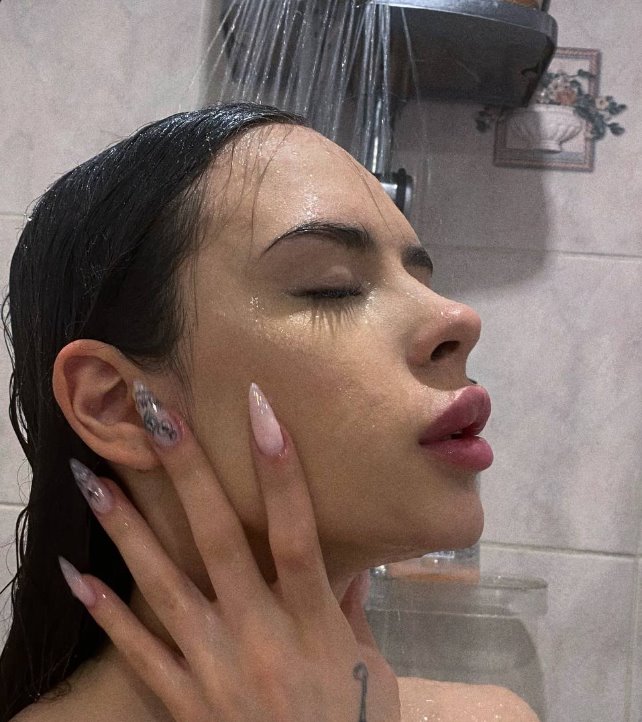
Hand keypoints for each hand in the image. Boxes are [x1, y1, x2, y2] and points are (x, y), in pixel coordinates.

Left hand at [60, 381, 399, 721]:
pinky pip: (137, 651)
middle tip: (156, 417)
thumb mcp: (372, 672)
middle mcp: (258, 636)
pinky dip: (105, 612)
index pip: (297, 533)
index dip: (280, 469)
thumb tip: (343, 560)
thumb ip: (349, 612)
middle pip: (218, 541)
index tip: (260, 408)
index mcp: (312, 624)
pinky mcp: (182, 700)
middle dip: (188, 474)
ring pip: (163, 586)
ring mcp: (211, 667)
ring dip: (128, 528)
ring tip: (94, 477)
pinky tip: (72, 572)